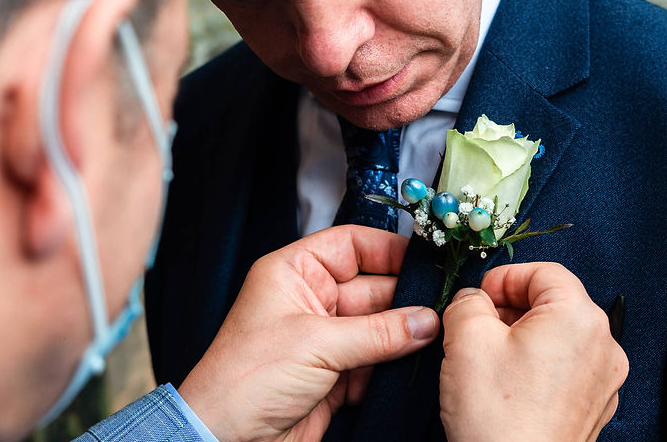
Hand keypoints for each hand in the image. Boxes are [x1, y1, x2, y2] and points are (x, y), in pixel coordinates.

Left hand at [178, 225, 439, 441]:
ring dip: (403, 335)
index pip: (351, 245)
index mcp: (295, 273)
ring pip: (379, 326)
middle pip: (372, 287)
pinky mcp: (334, 374)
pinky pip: (375, 360)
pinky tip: (413, 365)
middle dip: (405, 299)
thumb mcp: (317, 344)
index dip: (389, 249)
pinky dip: (393, 365)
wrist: (226, 439)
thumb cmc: (244, 379)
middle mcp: (311, 300)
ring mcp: (324, 338)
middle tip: (440, 307)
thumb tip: (425, 320)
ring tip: (434, 336)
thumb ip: (379, 332)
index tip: (426, 260)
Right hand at [440, 262, 627, 441]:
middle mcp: (603, 345)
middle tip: (476, 327)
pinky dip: (537, 366)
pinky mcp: (594, 408)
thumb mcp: (465, 337)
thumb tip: (472, 299)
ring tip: (489, 360)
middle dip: (510, 308)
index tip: (479, 296)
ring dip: (522, 337)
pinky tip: (509, 386)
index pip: (544, 271)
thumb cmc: (498, 418)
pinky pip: (566, 368)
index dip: (504, 277)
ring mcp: (604, 380)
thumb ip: (468, 301)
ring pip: (558, 336)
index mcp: (579, 317)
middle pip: (553, 302)